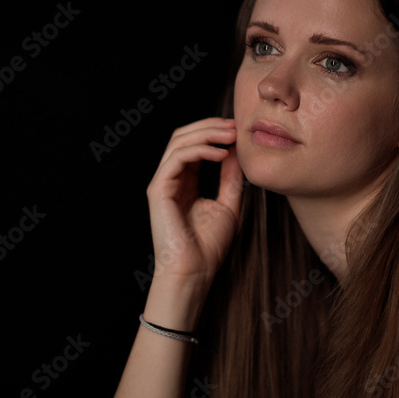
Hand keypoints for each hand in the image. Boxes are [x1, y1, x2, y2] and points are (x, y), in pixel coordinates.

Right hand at [145, 117, 243, 295]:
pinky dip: (200, 150)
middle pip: (183, 137)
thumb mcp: (228, 204)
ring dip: (206, 133)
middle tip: (235, 125)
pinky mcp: (159, 189)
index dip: (214, 133)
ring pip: (178, 141)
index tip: (239, 130)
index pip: (194, 145)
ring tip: (231, 134)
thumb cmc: (208, 246)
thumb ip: (230, 178)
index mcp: (184, 182)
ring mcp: (162, 183)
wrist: (194, 271)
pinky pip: (177, 158)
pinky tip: (220, 153)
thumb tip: (237, 152)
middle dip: (210, 126)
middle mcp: (170, 178)